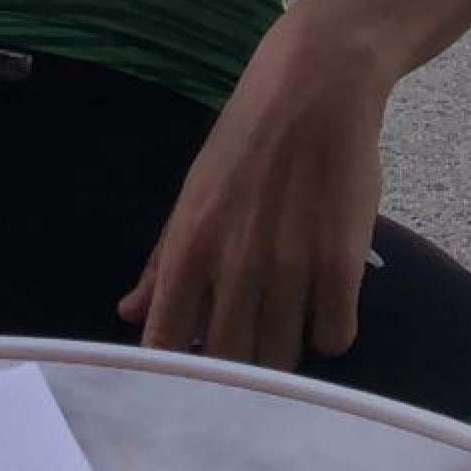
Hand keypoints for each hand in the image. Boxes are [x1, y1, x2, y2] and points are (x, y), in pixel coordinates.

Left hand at [118, 14, 387, 367]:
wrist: (316, 84)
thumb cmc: (248, 134)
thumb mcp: (194, 190)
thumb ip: (162, 259)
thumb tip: (129, 313)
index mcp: (189, 245)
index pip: (164, 342)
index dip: (171, 378)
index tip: (183, 386)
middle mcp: (235, 264)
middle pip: (228, 364)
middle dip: (233, 374)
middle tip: (245, 354)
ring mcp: (290, 267)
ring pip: (281, 360)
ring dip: (282, 355)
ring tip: (285, 323)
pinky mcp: (341, 265)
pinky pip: (334, 338)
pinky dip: (328, 333)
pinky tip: (324, 305)